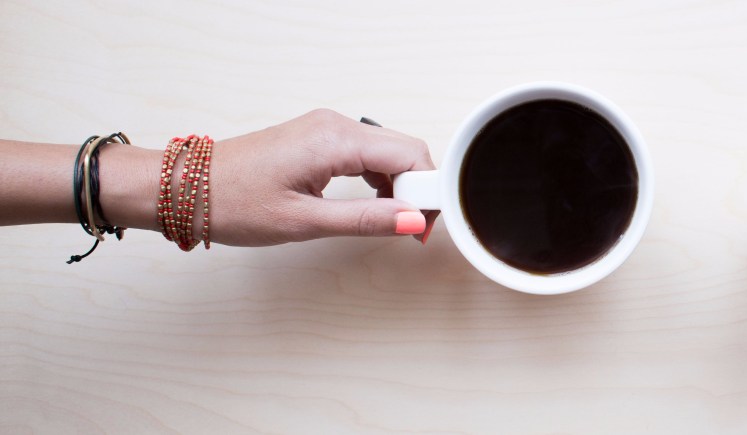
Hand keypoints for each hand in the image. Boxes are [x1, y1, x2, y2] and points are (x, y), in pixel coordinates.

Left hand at [209, 109, 437, 245]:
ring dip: (402, 185)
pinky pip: (367, 152)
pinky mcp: (319, 138)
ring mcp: (327, 129)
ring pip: (389, 151)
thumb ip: (366, 220)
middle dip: (420, 189)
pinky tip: (376, 205)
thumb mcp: (304, 221)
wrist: (185, 188)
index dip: (429, 191)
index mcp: (335, 140)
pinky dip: (381, 178)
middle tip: (415, 230)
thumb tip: (413, 222)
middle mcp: (335, 125)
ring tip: (396, 222)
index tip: (426, 227)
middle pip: (405, 149)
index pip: (410, 155)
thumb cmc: (233, 202)